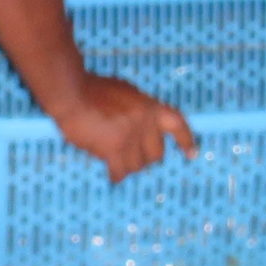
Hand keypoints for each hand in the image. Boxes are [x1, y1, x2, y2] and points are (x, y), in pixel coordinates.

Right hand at [52, 72, 196, 183]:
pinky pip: (120, 172)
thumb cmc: (93, 89)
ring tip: (116, 160)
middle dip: (146, 157)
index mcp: (150, 106)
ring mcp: (130, 137)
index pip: (177, 124)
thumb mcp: (125, 92)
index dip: (186, 140)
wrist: (72, 92)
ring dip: (127, 165)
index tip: (192, 154)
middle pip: (156, 154)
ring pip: (138, 165)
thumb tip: (143, 127)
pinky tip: (112, 176)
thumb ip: (138, 109)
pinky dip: (116, 175)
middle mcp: (145, 122)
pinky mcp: (113, 150)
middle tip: (132, 155)